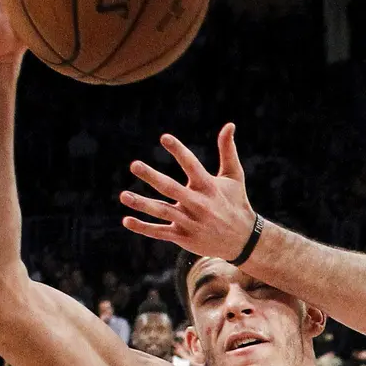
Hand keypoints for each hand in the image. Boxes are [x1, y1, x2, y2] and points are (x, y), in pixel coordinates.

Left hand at [121, 124, 257, 261]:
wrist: (242, 240)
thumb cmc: (236, 202)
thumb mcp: (234, 176)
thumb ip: (228, 150)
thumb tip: (229, 125)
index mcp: (209, 186)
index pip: (192, 165)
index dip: (178, 150)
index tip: (164, 138)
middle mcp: (198, 204)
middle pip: (171, 189)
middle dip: (152, 177)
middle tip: (134, 165)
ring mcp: (190, 222)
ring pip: (162, 212)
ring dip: (142, 204)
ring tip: (123, 195)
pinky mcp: (184, 237)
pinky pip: (160, 233)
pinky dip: (144, 228)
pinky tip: (127, 220)